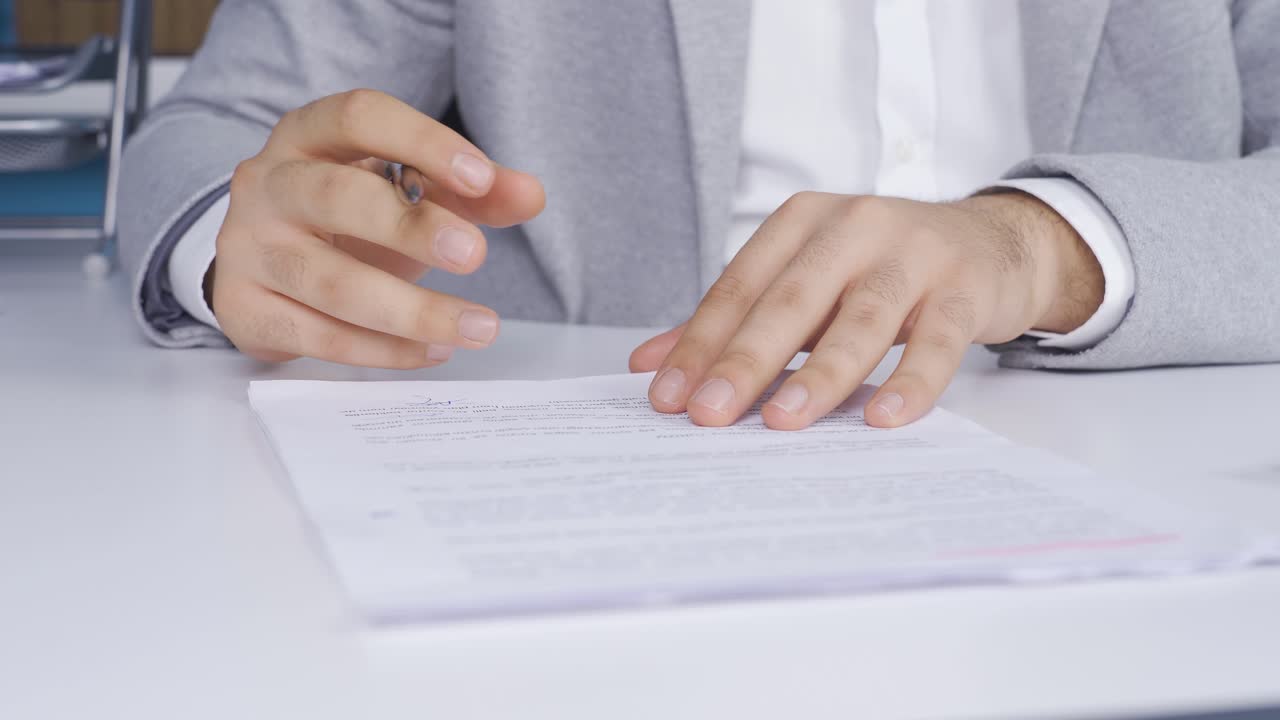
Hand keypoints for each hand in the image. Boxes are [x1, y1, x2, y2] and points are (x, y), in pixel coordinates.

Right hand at [211, 89, 544, 367]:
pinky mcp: (243, 309)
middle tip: (475, 255)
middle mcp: (267, 183)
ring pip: (331, 282)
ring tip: (480, 326)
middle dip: (411, 228)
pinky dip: (383, 350)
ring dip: (413, 311)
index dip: (422, 142)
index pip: (360, 117)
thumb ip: (470, 191)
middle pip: (336, 197)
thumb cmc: (346, 218)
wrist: (263, 265)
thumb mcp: (406, 192)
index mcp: (309, 135)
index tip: (481, 178)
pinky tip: (433, 351)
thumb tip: (531, 194)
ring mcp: (246, 247)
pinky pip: (318, 336)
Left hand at [631, 192, 1103, 428]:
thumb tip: (649, 366)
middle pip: (790, 301)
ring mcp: (913, 255)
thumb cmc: (880, 269)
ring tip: (785, 421)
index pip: (740, 288)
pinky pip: (938, 340)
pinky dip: (911, 380)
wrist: (991, 242)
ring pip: (859, 319)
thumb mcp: (805, 282)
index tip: (668, 397)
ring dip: (821, 373)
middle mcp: (854, 226)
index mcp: (801, 221)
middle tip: (708, 414)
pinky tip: (884, 418)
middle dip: (745, 361)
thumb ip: (733, 321)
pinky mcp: (965, 288)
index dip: (700, 344)